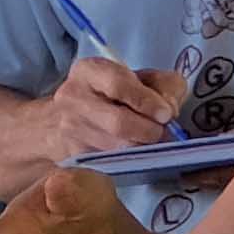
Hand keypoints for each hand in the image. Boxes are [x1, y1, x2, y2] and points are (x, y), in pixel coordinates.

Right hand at [28, 52, 185, 165]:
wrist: (63, 120)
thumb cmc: (110, 95)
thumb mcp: (138, 78)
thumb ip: (163, 85)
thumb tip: (170, 109)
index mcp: (88, 70)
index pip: (118, 84)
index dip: (145, 100)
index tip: (166, 114)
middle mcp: (73, 98)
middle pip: (118, 122)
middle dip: (148, 130)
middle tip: (162, 132)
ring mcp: (70, 129)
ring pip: (116, 147)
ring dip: (141, 148)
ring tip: (151, 141)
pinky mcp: (74, 155)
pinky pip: (110, 162)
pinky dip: (129, 160)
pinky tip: (135, 153)